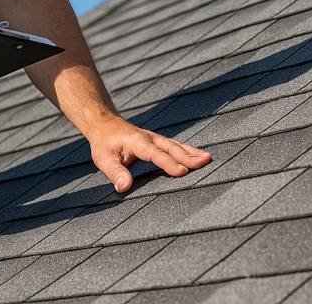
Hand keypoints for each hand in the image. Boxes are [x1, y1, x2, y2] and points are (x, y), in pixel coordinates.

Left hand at [87, 115, 211, 192]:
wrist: (104, 123)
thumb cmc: (104, 142)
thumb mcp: (103, 158)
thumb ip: (115, 172)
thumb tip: (125, 187)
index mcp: (137, 142)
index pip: (156, 154)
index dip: (169, 163)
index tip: (182, 172)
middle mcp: (150, 138)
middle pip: (172, 148)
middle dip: (188, 156)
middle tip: (205, 162)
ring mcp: (155, 139)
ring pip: (177, 145)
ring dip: (192, 152)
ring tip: (208, 159)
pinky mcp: (158, 142)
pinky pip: (175, 146)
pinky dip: (188, 150)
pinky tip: (200, 156)